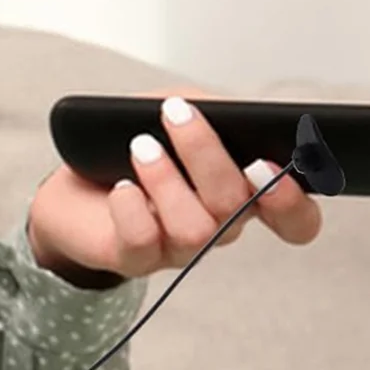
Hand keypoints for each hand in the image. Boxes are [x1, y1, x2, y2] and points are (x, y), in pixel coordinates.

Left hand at [28, 92, 322, 284]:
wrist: (73, 185)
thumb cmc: (133, 146)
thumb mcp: (175, 113)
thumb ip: (212, 109)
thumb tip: (229, 113)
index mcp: (242, 194)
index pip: (295, 219)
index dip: (293, 201)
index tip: (269, 163)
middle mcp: (218, 226)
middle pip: (239, 207)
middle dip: (208, 155)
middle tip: (179, 115)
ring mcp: (178, 249)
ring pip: (197, 229)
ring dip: (167, 179)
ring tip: (140, 146)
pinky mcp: (135, 259)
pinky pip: (144, 241)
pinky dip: (131, 208)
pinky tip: (120, 186)